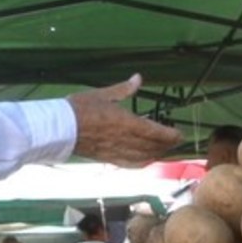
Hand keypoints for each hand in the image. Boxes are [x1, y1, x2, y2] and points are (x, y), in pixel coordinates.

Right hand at [68, 74, 182, 166]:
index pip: (155, 132)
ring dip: (157, 154)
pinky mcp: (108, 159)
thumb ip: (123, 89)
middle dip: (167, 145)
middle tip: (176, 141)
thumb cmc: (80, 108)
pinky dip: (143, 163)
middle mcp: (125, 140)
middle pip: (153, 146)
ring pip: (144, 157)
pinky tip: (146, 160)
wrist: (60, 128)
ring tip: (165, 150)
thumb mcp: (103, 94)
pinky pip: (131, 164)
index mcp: (126, 123)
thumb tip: (138, 78)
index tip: (180, 135)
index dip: (170, 135)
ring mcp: (117, 152)